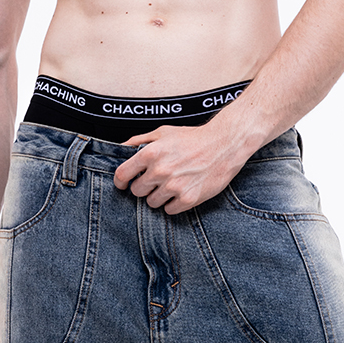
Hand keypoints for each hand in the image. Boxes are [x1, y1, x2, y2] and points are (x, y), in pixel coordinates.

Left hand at [113, 123, 249, 214]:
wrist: (224, 145)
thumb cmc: (193, 138)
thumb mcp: (163, 132)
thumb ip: (139, 141)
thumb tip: (120, 149)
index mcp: (150, 153)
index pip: (122, 175)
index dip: (120, 181)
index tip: (123, 184)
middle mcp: (160, 171)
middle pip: (137, 191)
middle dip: (144, 187)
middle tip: (156, 180)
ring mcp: (174, 186)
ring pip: (152, 203)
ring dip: (159, 196)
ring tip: (172, 184)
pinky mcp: (188, 199)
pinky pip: (169, 210)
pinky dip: (173, 203)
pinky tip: (182, 191)